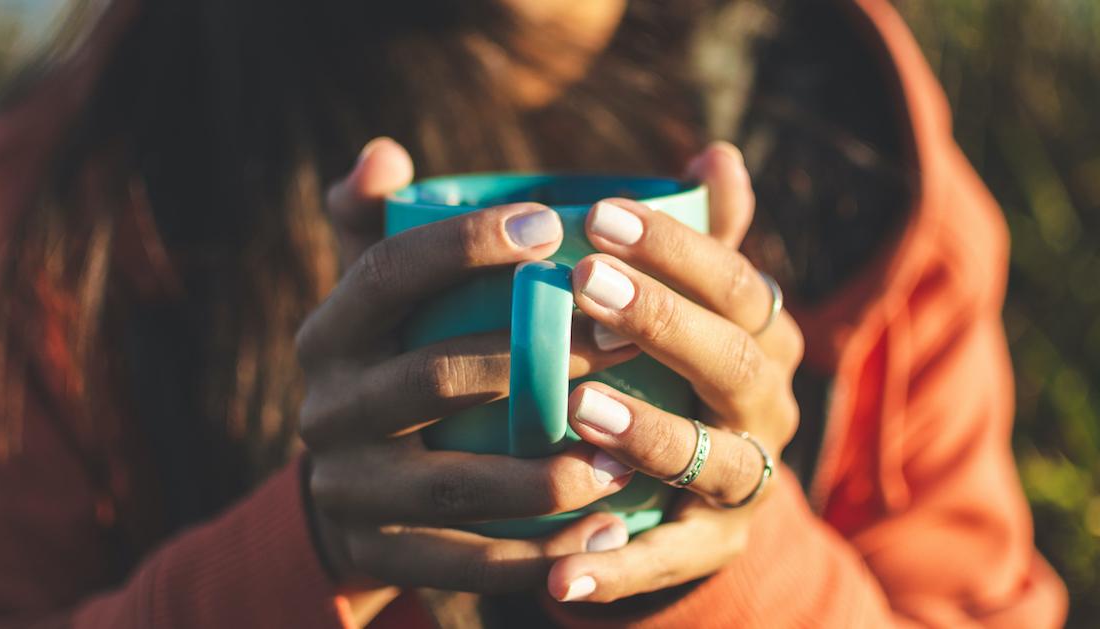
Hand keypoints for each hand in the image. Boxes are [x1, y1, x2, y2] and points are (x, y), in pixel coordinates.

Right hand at [300, 138, 644, 601]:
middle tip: (627, 340)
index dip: (461, 245)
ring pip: (452, 483)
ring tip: (627, 461)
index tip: (550, 224)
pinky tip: (606, 537)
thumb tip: (383, 153)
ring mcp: (348, 488)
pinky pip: (464, 562)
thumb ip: (387, 224)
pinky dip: (537, 557)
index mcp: (330, 332)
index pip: (385, 273)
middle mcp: (325, 408)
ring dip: (544, 473)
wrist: (356, 495)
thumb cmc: (397, 364)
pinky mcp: (378, 554)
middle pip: (428, 377)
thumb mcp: (382, 299)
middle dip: (534, 360)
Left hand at [545, 143, 804, 602]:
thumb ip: (697, 234)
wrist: (695, 484)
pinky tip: (560, 569)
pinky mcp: (713, 544)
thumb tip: (715, 152)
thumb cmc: (673, 366)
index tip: (598, 212)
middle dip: (664, 321)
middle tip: (585, 284)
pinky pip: (670, 558)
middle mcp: (766, 404)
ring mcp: (746, 479)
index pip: (737, 281)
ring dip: (650, 433)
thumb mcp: (688, 301)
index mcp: (761, 334)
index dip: (677, 247)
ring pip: (712, 457)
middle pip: (734, 361)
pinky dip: (619, 566)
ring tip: (579, 410)